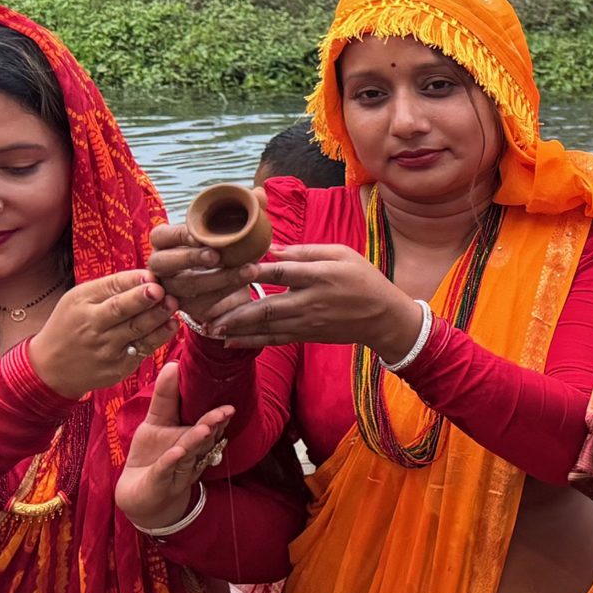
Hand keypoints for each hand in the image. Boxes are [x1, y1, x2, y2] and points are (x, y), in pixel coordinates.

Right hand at [28, 270, 175, 398]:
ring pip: (135, 329)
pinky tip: (171, 325)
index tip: (152, 276)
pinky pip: (142, 349)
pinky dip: (159, 337)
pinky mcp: (118, 366)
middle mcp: (92, 324)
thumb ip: (110, 288)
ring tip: (173, 304)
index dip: (133, 281)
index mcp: (82, 302)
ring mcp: (106, 347)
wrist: (51, 367)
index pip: (110, 287)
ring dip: (157, 316)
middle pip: (121, 309)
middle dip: (143, 298)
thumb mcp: (80, 300)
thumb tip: (148, 275)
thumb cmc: (72, 325)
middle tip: (162, 290)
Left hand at [114, 362, 235, 532]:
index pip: (203, 415)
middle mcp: (188, 448)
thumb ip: (165, 396)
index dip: (212, 403)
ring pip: (190, 450)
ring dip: (197, 440)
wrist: (144, 497)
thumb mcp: (155, 422)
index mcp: (189, 431)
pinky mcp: (160, 480)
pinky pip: (167, 469)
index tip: (219, 383)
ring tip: (206, 428)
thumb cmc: (152, 457)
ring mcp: (176, 465)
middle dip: (214, 422)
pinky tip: (177, 452)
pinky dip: (172, 461)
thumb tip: (174, 365)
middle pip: (204, 433)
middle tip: (226, 410)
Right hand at [148, 214, 261, 334]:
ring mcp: (173, 290)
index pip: (161, 236)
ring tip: (250, 269)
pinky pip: (205, 303)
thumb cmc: (227, 247)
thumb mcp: (235, 229)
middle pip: (163, 263)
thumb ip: (246, 210)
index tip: (198, 235)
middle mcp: (163, 266)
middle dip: (190, 258)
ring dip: (220, 278)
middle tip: (216, 255)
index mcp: (166, 242)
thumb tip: (260, 192)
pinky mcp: (190, 309)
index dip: (177, 235)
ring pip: (188, 286)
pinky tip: (247, 284)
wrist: (235, 282)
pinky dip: (228, 293)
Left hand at [209, 245, 426, 357]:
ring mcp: (308, 322)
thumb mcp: (343, 254)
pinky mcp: (307, 335)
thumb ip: (307, 251)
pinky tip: (232, 342)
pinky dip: (253, 341)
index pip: (283, 273)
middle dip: (237, 311)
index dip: (258, 271)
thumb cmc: (364, 279)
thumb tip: (273, 249)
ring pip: (268, 327)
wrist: (384, 317)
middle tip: (209, 312)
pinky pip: (276, 339)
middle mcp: (311, 301)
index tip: (234, 269)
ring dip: (238, 329)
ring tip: (211, 329)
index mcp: (320, 276)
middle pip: (269, 306)